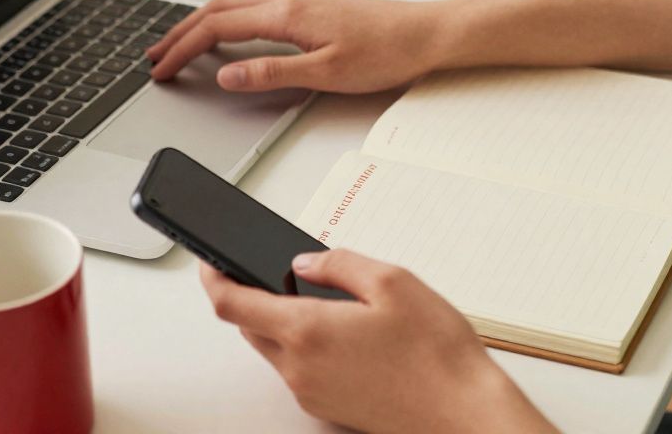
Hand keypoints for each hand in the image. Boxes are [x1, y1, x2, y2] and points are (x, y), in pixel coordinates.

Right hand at [147, 0, 452, 92]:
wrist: (427, 32)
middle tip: (156, 54)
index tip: (161, 68)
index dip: (183, 48)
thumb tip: (227, 76)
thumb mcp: (326, 73)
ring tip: (182, 42)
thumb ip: (272, 73)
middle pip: (218, 9)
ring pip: (236, 2)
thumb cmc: (387, 51)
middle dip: (181, 31)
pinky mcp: (314, 2)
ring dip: (203, 20)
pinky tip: (231, 29)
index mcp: (287, 14)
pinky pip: (256, 3)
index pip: (217, 28)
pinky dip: (230, 16)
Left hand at [199, 250, 555, 433]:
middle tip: (273, 271)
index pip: (233, 304)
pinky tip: (345, 332)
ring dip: (283, 322)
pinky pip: (299, 370)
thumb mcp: (394, 282)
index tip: (209, 261)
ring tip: (326, 299)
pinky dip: (306, 346)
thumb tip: (306, 260)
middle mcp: (300, 368)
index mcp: (307, 331)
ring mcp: (312, 393)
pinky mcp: (329, 408)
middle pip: (250, 328)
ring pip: (276, 350)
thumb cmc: (436, 354)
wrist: (463, 412)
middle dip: (252, 296)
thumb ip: (339, 263)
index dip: (213, 277)